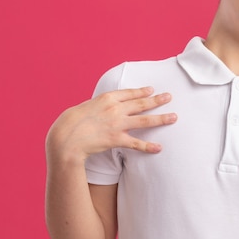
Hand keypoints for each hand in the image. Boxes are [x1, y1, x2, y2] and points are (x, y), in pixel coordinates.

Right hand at [47, 87, 176, 160]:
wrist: (65, 137)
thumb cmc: (70, 122)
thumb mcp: (85, 106)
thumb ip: (99, 106)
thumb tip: (105, 107)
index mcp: (106, 98)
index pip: (129, 93)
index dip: (142, 91)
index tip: (151, 90)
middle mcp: (115, 109)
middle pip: (141, 104)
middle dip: (157, 100)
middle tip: (169, 97)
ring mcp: (117, 124)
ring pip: (145, 120)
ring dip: (161, 119)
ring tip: (173, 117)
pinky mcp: (117, 139)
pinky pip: (136, 143)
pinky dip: (148, 146)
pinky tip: (159, 148)